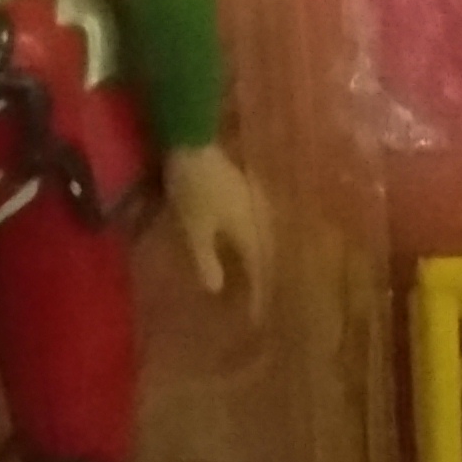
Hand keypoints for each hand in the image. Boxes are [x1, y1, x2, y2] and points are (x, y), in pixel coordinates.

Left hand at [164, 141, 268, 295]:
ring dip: (259, 257)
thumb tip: (218, 289)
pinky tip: (243, 242)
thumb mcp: (195, 228)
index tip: (257, 318)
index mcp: (250, 229)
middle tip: (258, 298)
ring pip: (262, 237)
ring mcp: (254, 200)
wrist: (194, 143)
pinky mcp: (244, 190)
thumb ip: (207, 259)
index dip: (258, 294)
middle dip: (263, 277)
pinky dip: (250, 240)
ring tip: (254, 274)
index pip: (259, 268)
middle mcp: (260, 216)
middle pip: (266, 253)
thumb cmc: (194, 190)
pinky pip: (254, 224)